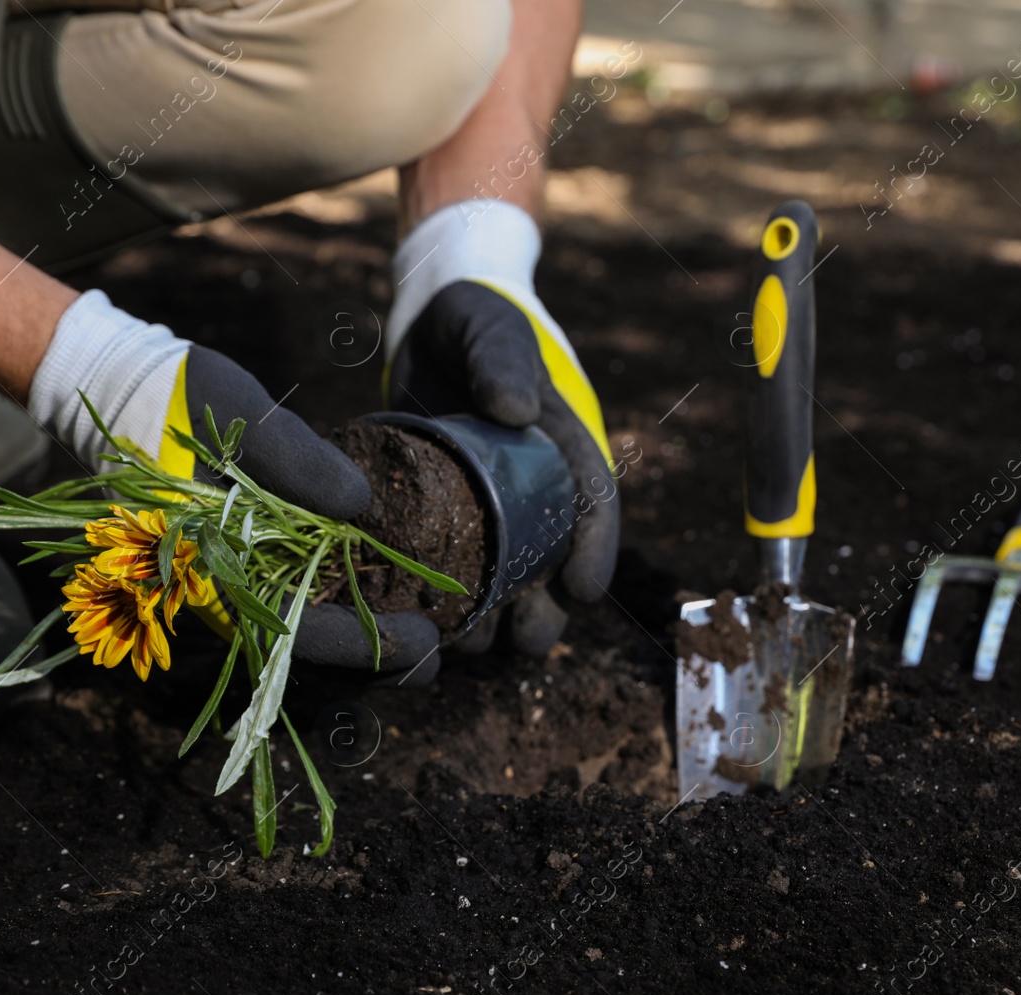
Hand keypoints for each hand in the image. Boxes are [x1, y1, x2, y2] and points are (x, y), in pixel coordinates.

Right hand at [29, 290, 440, 679]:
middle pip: (303, 666)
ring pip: (296, 653)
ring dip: (358, 657)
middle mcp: (214, 594)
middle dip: (372, 668)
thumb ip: (293, 458)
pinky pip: (288, 621)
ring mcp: (222, 589)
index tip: (425, 636)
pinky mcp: (233, 575)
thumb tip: (359, 506)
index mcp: (207, 566)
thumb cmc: (171, 396)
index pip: (299, 635)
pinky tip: (381, 610)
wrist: (116, 393)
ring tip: (420, 644)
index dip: (367, 645)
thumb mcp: (233, 411)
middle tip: (435, 656)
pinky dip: (336, 627)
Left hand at [384, 202, 617, 654]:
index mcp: (563, 447)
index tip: (586, 590)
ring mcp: (490, 508)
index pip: (593, 503)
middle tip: (529, 641)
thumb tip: (515, 408)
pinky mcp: (444, 519)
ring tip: (474, 646)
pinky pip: (451, 569)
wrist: (424, 328)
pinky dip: (442, 601)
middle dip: (546, 608)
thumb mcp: (489, 330)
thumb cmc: (471, 322)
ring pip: (504, 579)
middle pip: (553, 561)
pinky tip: (424, 629)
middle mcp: (535, 489)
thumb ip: (501, 359)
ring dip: (494, 619)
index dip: (596, 550)